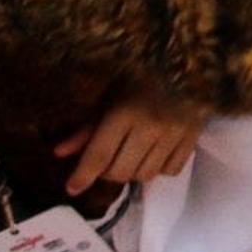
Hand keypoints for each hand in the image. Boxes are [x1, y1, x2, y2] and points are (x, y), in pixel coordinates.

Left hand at [56, 84, 204, 193]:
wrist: (184, 63)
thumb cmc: (139, 78)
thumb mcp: (108, 98)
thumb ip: (86, 129)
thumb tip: (58, 153)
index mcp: (124, 111)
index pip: (100, 154)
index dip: (83, 175)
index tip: (71, 188)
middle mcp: (150, 126)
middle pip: (121, 171)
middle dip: (107, 173)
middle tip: (105, 162)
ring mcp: (174, 134)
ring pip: (145, 175)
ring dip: (132, 172)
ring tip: (129, 155)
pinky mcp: (193, 138)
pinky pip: (170, 171)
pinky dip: (158, 169)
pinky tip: (154, 153)